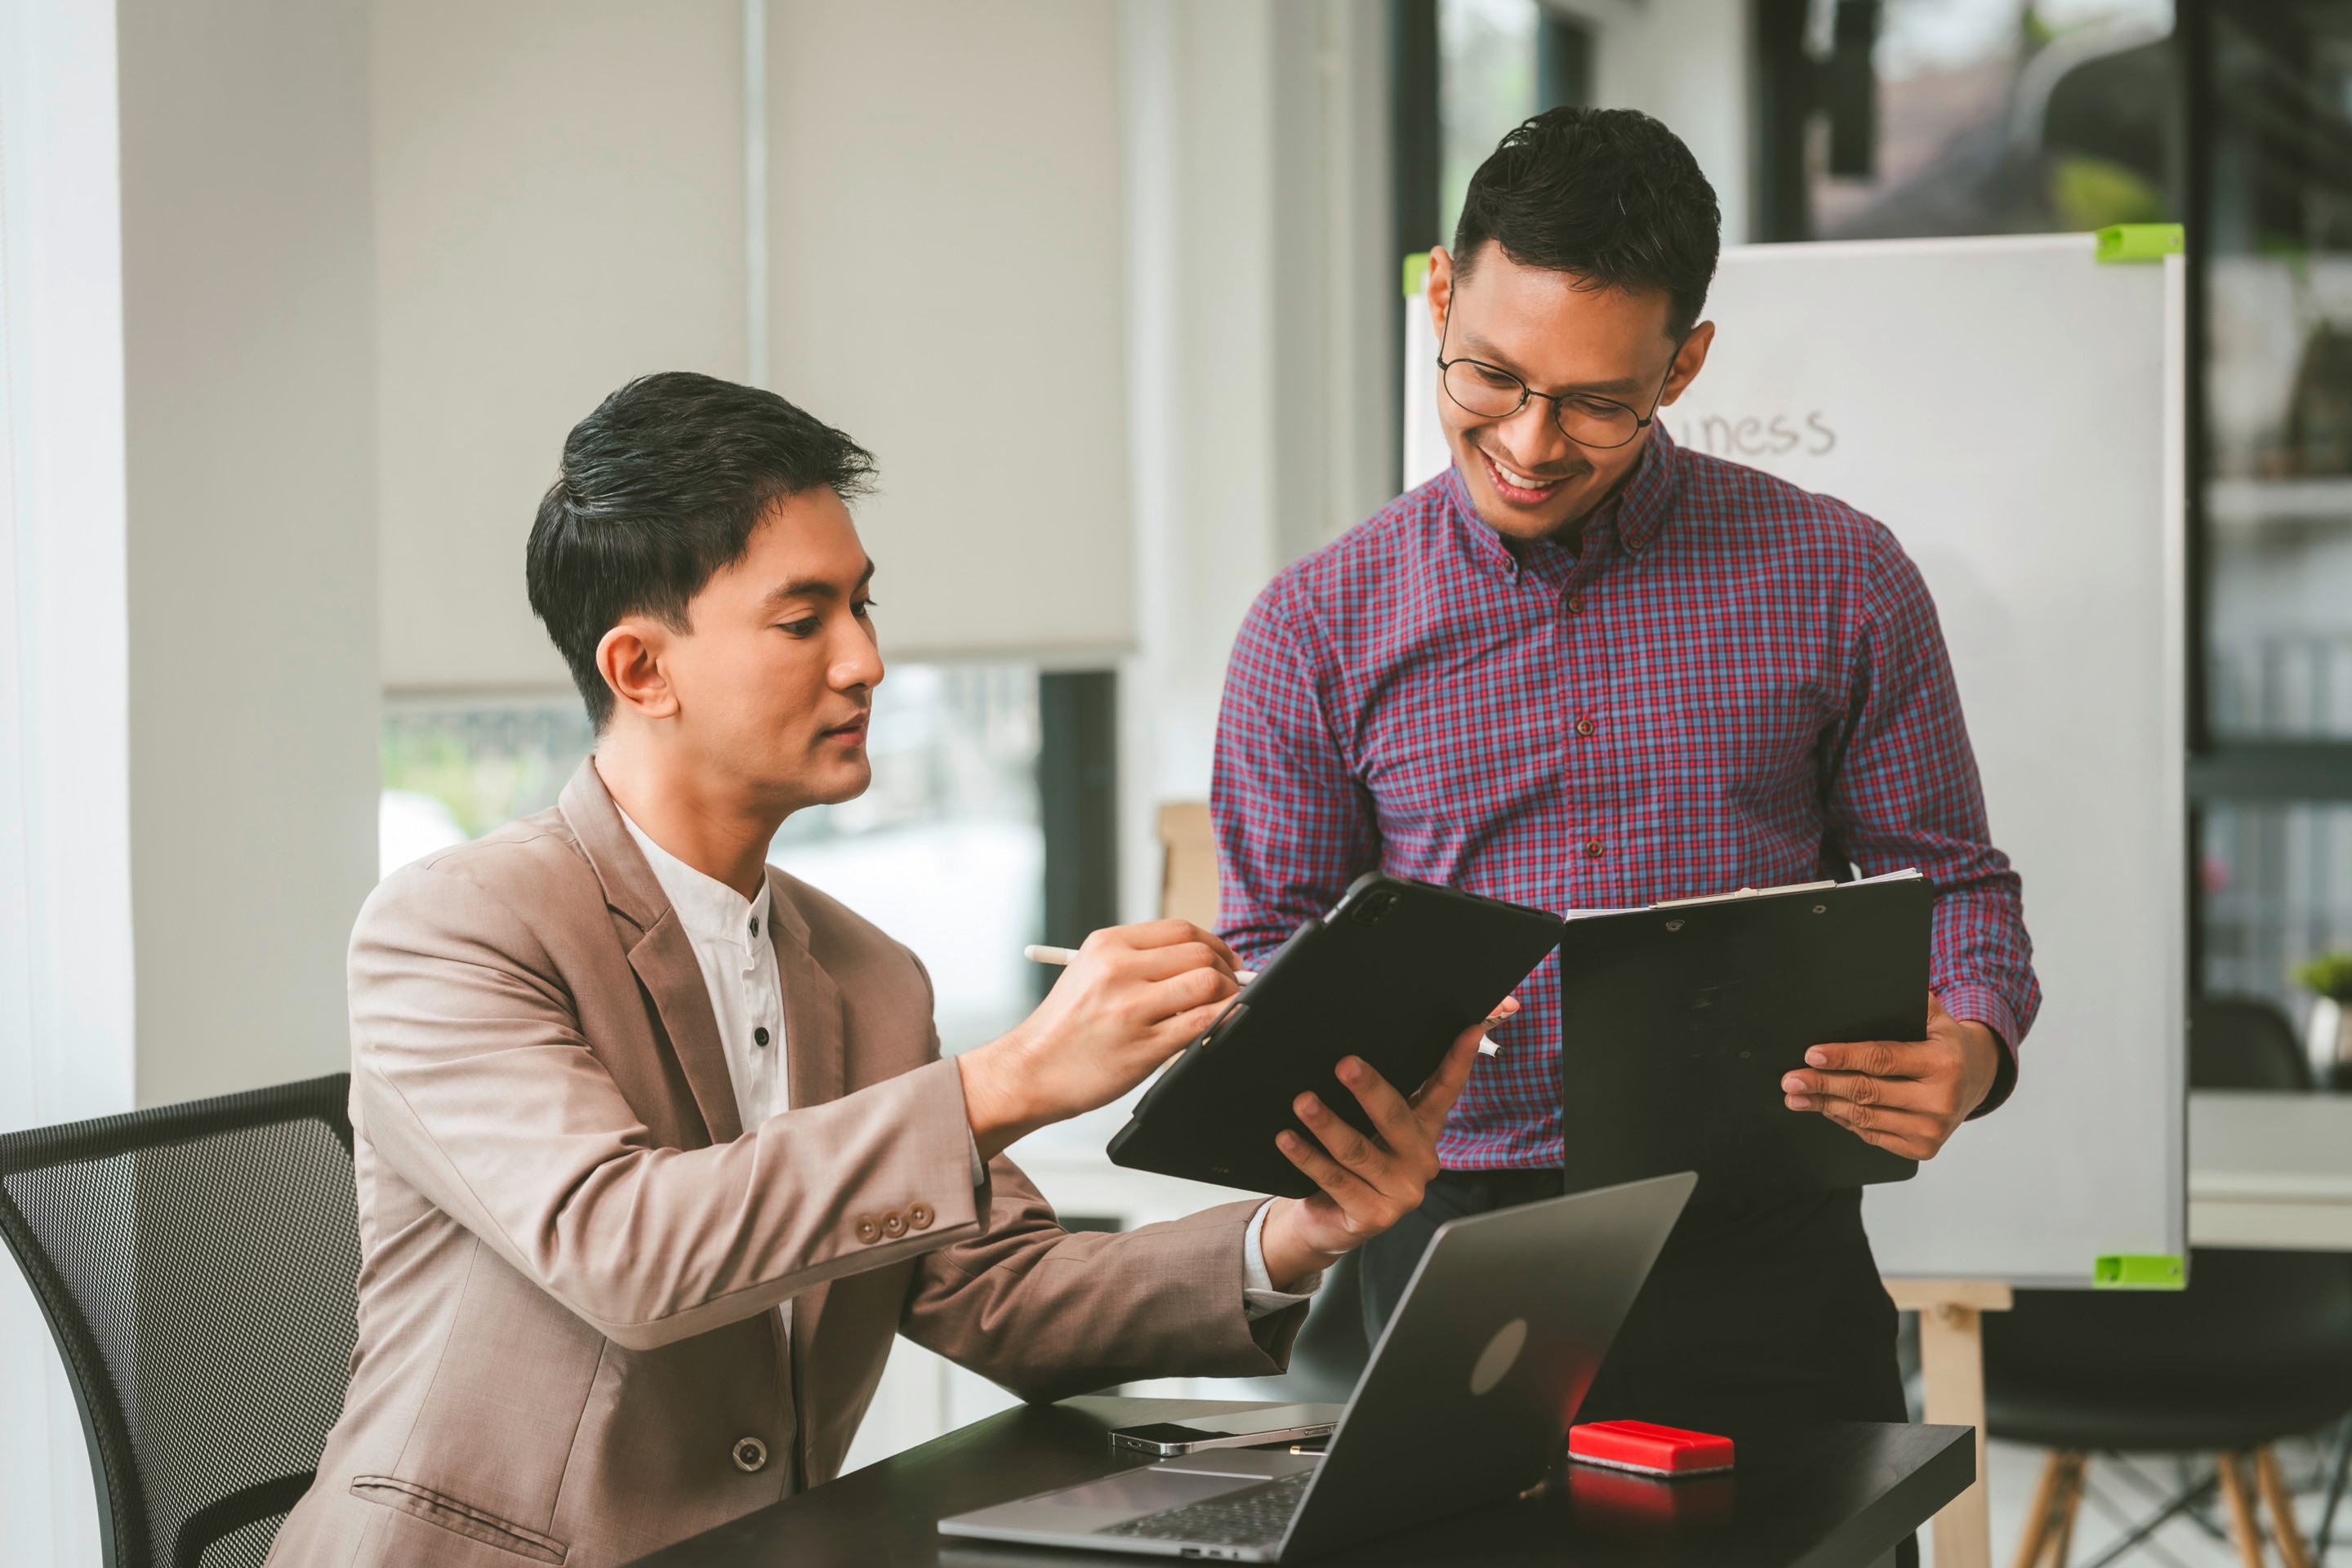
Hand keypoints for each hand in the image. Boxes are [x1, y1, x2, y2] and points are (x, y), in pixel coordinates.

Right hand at [958, 921, 1241, 1159]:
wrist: (1029, 1070)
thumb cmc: (1063, 1027)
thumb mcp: (1089, 973)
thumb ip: (1136, 961)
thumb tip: (1199, 959)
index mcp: (1107, 946)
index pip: (1180, 929)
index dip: (1214, 943)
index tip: (1225, 959)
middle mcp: (1118, 970)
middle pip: (1199, 952)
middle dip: (1228, 968)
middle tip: (1236, 984)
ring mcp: (1130, 1008)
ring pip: (1207, 984)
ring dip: (1230, 994)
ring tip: (1228, 1005)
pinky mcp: (1142, 1046)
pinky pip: (1201, 1024)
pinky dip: (1223, 1020)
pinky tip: (1223, 1024)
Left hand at [1257, 997, 1518, 1288]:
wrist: (1328, 1222)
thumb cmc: (1349, 1167)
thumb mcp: (1369, 1130)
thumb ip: (1376, 1099)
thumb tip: (1356, 1053)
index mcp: (1422, 1131)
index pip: (1445, 1090)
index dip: (1459, 1060)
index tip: (1469, 1029)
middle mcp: (1419, 1160)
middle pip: (1395, 1117)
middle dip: (1370, 1088)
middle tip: (1345, 1065)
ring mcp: (1401, 1191)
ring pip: (1358, 1150)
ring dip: (1327, 1124)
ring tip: (1303, 1102)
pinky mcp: (1375, 1214)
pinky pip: (1336, 1180)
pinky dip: (1308, 1157)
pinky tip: (1288, 1139)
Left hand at [1779, 993, 2001, 1159]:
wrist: (1977, 1079)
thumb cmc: (1945, 1043)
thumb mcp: (1935, 1016)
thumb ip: (1906, 1001)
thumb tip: (1862, 987)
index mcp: (1944, 1063)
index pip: (1882, 1059)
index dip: (1843, 1057)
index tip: (1812, 1054)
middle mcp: (1941, 1100)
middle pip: (1867, 1092)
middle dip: (1822, 1084)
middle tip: (1791, 1079)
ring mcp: (1932, 1129)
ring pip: (1865, 1117)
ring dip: (1825, 1106)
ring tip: (1796, 1096)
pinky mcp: (1922, 1149)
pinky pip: (1873, 1135)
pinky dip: (1845, 1120)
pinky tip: (1826, 1108)